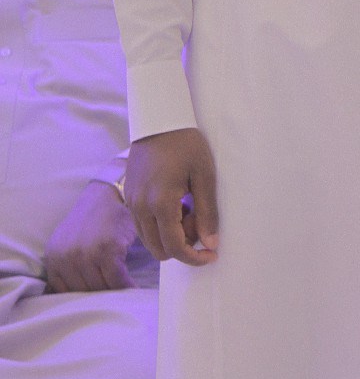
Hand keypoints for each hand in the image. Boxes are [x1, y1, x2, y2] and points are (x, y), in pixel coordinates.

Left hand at [44, 180, 137, 291]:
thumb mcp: (68, 243)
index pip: (64, 291)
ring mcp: (86, 254)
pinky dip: (127, 287)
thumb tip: (72, 301)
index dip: (82, 298)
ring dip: (114, 294)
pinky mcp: (108, 250)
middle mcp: (66, 257)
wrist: (108, 195)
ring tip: (124, 297)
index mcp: (53, 256)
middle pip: (84, 292)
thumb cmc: (92, 221)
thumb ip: (66, 267)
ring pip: (101, 288)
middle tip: (114, 300)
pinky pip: (117, 280)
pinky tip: (133, 289)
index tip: (95, 301)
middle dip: (99, 297)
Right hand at [125, 127, 218, 267]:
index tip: (211, 254)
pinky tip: (177, 202)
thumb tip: (211, 244)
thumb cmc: (186, 144)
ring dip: (171, 235)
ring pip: (150, 240)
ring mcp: (131, 203)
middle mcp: (140, 207)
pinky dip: (160, 224)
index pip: (175, 248)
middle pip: (160, 250)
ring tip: (190, 208)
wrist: (158, 120)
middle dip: (183, 245)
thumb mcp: (204, 175)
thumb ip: (208, 212)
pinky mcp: (128, 197)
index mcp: (161, 203)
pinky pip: (143, 225)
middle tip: (200, 220)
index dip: (195, 258)